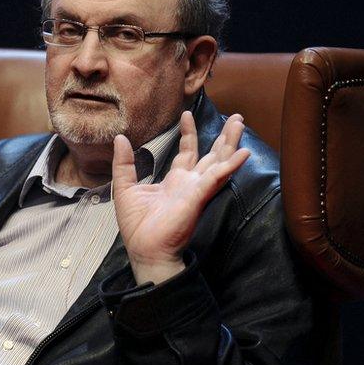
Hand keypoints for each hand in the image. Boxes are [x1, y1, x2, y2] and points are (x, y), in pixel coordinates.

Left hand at [111, 111, 250, 284]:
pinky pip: (216, 178)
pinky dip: (230, 165)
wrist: (145, 250)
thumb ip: (124, 164)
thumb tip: (120, 139)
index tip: (187, 114)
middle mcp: (190, 183)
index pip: (186, 152)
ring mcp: (197, 190)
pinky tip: (243, 153)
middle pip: (211, 155)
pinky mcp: (198, 197)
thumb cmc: (137, 225)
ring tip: (240, 123)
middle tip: (237, 117)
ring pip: (219, 161)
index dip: (188, 133)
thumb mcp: (125, 188)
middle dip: (224, 136)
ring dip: (230, 143)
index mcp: (174, 181)